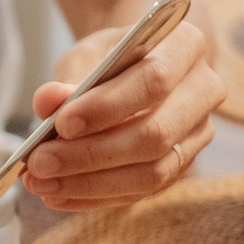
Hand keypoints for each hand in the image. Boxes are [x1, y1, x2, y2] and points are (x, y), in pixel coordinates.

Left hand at [22, 20, 224, 210]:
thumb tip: (48, 102)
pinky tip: (58, 194)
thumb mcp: (86, 56)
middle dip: (91, 154)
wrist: (136, 67)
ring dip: (90, 184)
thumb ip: (68, 79)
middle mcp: (203, 92)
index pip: (154, 81)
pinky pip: (141, 192)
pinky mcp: (183, 166)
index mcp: (185, 47)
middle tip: (40, 162)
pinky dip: (95, 196)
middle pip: (155, 135)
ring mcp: (198, 134)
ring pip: (152, 173)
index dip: (107, 107)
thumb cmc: (112, 58)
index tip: (61, 124)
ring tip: (42, 183)